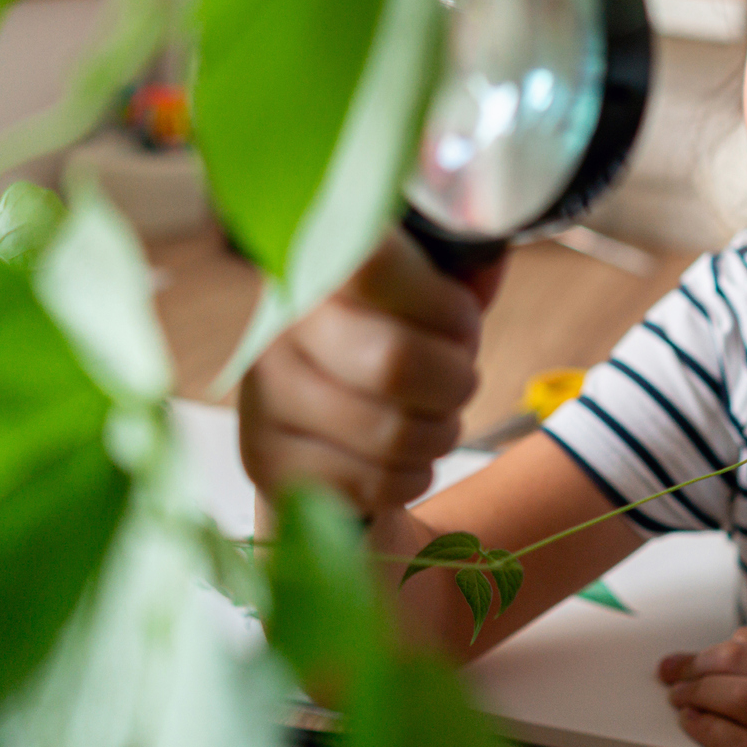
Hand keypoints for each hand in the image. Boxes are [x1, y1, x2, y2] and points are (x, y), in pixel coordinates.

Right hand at [240, 231, 499, 515]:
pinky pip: (370, 484)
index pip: (377, 268)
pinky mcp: (265, 459)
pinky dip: (409, 477)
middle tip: (459, 382)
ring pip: (389, 433)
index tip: (461, 321)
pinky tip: (404, 458)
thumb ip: (459, 270)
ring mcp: (263, 395)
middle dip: (453, 381)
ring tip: (436, 421)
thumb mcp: (428, 290)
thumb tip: (483, 266)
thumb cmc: (393, 337)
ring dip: (438, 434)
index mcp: (319, 261)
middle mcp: (278, 323)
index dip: (443, 305)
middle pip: (394, 362)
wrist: (321, 413)